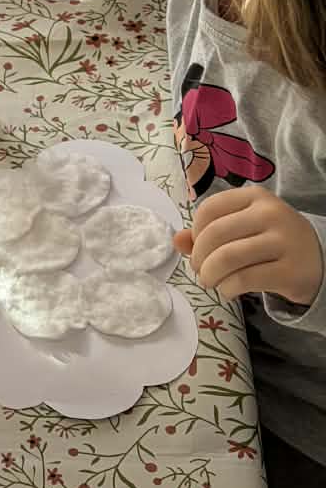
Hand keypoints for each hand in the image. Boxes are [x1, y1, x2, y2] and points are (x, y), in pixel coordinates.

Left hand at [174, 187, 324, 307]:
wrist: (318, 259)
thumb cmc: (271, 239)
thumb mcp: (243, 226)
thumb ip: (208, 230)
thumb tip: (176, 240)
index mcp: (255, 197)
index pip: (209, 209)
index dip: (195, 232)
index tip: (198, 247)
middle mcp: (270, 214)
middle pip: (214, 235)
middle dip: (199, 258)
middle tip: (200, 271)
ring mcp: (283, 241)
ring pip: (227, 259)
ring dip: (210, 275)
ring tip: (211, 281)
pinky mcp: (290, 271)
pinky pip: (244, 280)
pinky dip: (227, 288)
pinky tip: (229, 290)